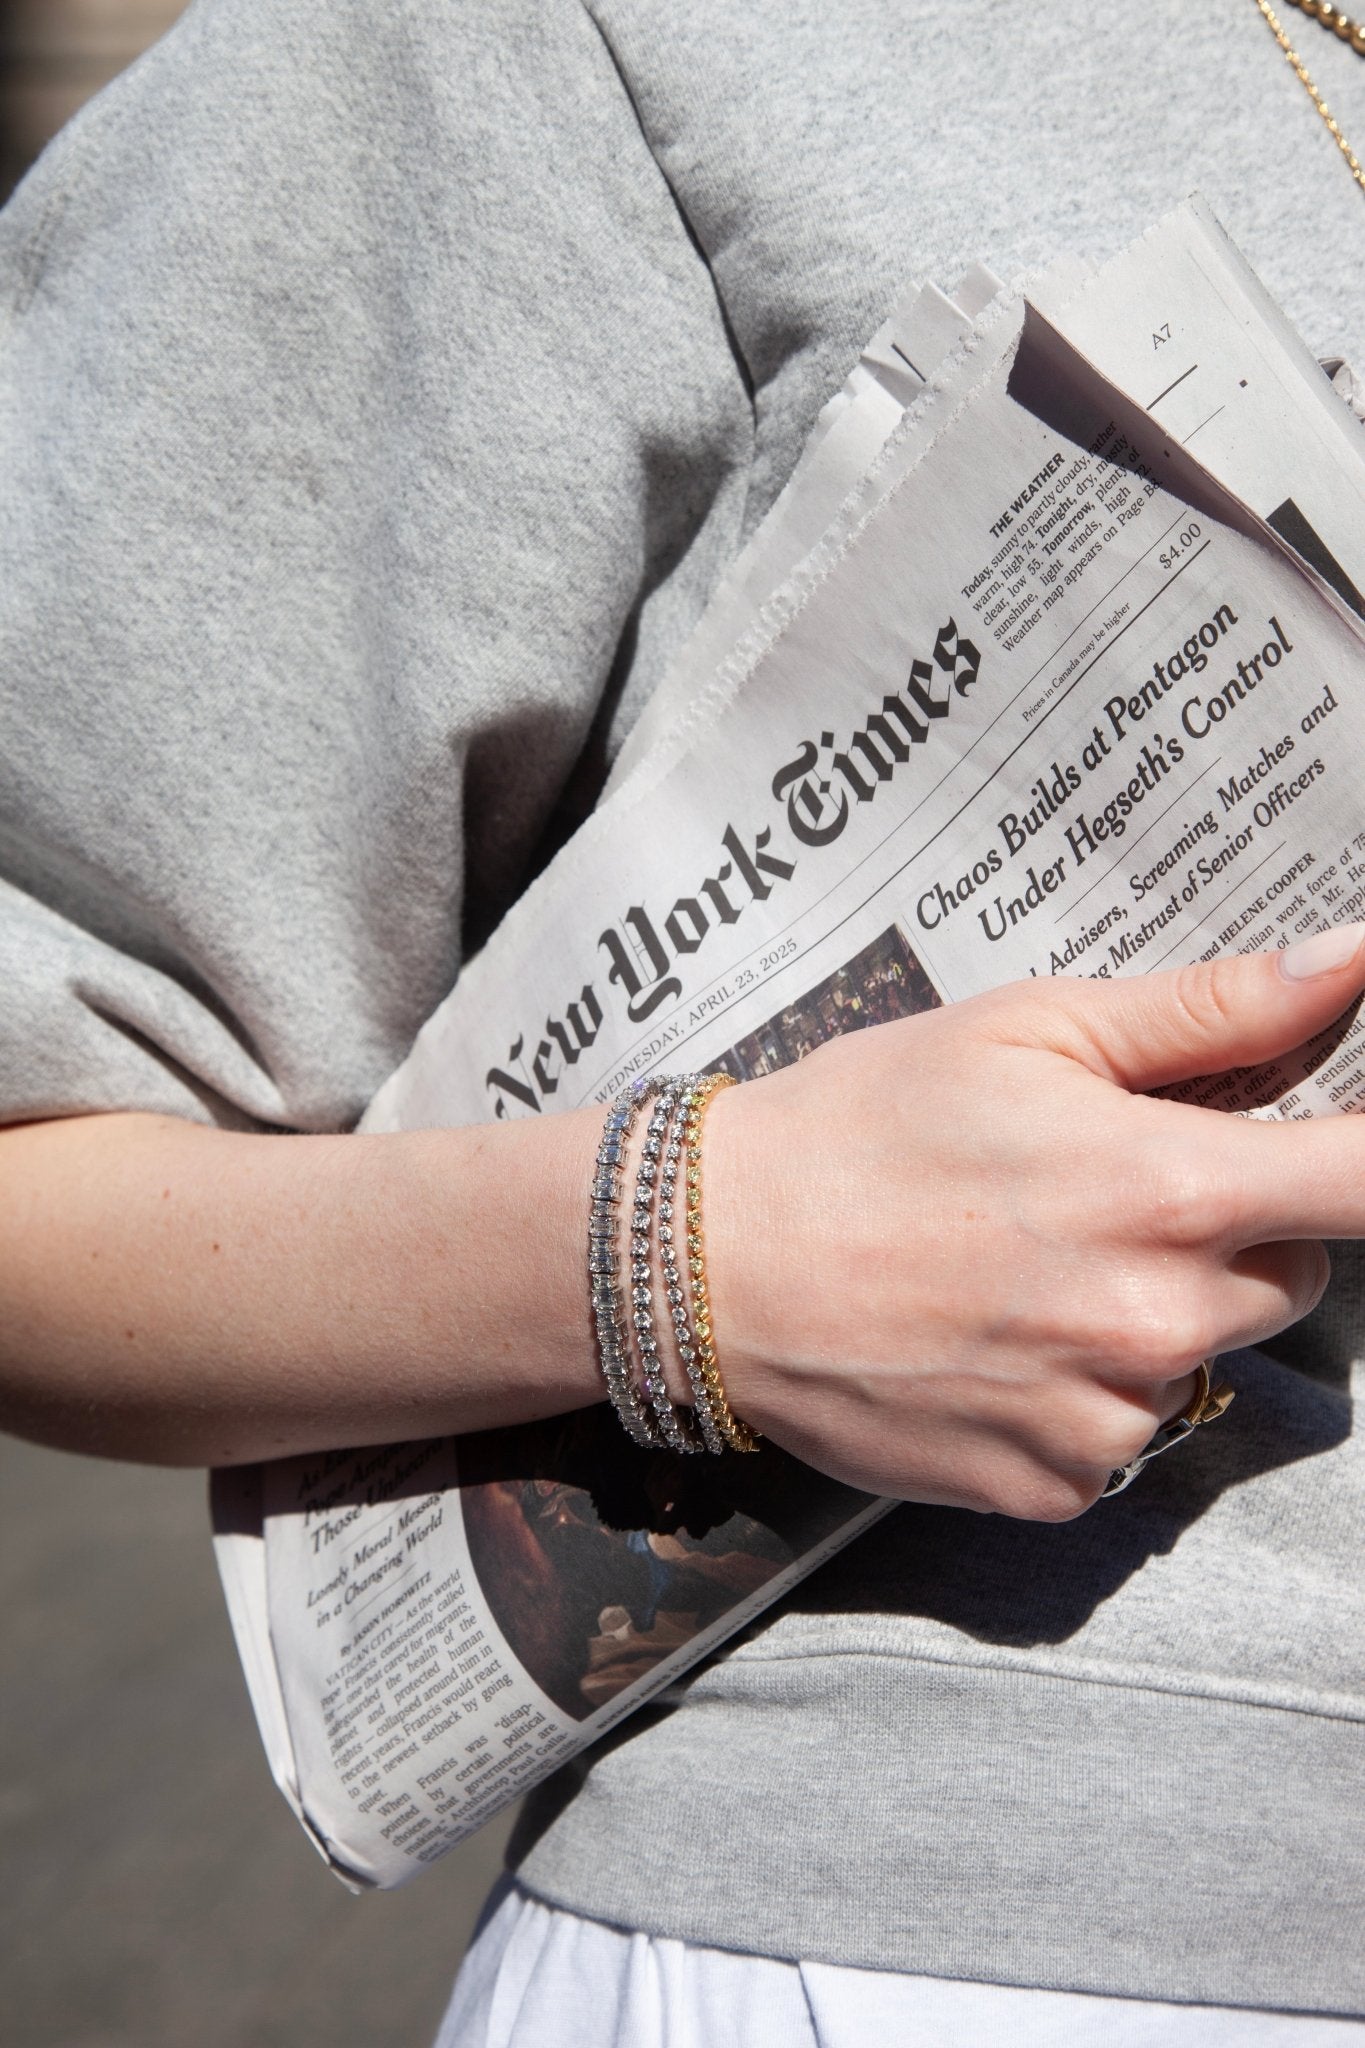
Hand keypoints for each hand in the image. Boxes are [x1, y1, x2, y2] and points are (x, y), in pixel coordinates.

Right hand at [704, 926, 1364, 1517]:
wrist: (711, 1261)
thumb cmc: (861, 1124)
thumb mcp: (1028, 1029)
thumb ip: (1208, 1007)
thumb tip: (1352, 960)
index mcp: (1168, 1188)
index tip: (1348, 1147)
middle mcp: (1157, 1320)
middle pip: (1290, 1277)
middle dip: (1228, 1235)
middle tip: (1105, 1192)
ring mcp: (1105, 1418)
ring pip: (1201, 1362)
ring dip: (1149, 1320)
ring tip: (1023, 1269)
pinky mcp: (1051, 1486)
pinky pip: (1121, 1439)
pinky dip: (1079, 1397)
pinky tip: (991, 1343)